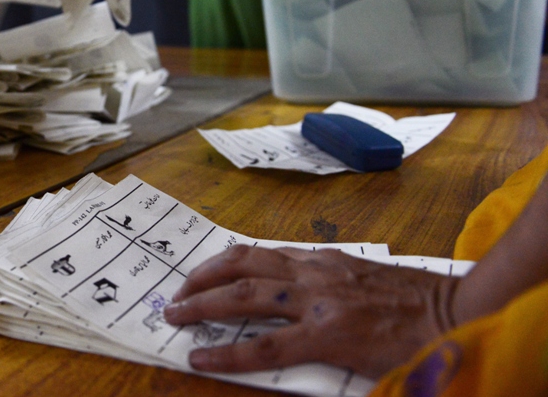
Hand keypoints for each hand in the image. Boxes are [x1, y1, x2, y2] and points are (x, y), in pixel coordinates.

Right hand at [163, 245, 457, 378]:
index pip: (262, 348)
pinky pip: (277, 253)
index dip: (224, 354)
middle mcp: (317, 295)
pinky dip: (248, 259)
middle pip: (243, 295)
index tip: (192, 357)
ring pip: (253, 261)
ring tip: (187, 282)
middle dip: (201, 303)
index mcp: (329, 332)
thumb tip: (282, 365)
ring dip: (214, 271)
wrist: (457, 309)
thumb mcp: (369, 375)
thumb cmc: (418, 350)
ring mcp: (321, 269)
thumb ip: (322, 368)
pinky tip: (235, 266)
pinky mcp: (330, 255)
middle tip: (171, 309)